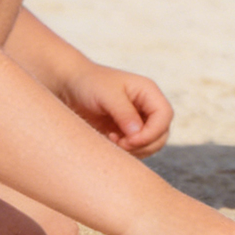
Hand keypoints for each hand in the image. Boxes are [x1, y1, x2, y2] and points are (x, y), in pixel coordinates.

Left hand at [58, 62, 172, 156]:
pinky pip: (137, 147)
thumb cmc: (89, 84)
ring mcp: (139, 120)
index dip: (152, 132)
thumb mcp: (107, 95)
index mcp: (148, 92)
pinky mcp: (127, 131)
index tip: (130, 140)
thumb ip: (124, 113)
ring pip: (152, 143)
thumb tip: (137, 133)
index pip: (165, 115)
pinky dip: (127, 151)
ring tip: (112, 140)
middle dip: (144, 144)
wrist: (70, 85)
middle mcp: (148, 106)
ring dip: (135, 149)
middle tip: (120, 144)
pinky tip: (109, 141)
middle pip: (162, 132)